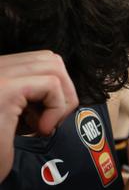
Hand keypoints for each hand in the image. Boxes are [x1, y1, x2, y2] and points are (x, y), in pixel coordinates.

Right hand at [0, 51, 77, 181]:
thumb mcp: (12, 123)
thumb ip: (30, 105)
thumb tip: (62, 100)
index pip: (38, 62)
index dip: (53, 90)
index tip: (44, 120)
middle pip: (49, 58)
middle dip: (63, 90)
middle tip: (51, 123)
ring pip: (53, 65)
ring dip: (61, 98)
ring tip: (44, 127)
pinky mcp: (4, 89)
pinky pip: (51, 84)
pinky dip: (56, 108)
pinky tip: (41, 130)